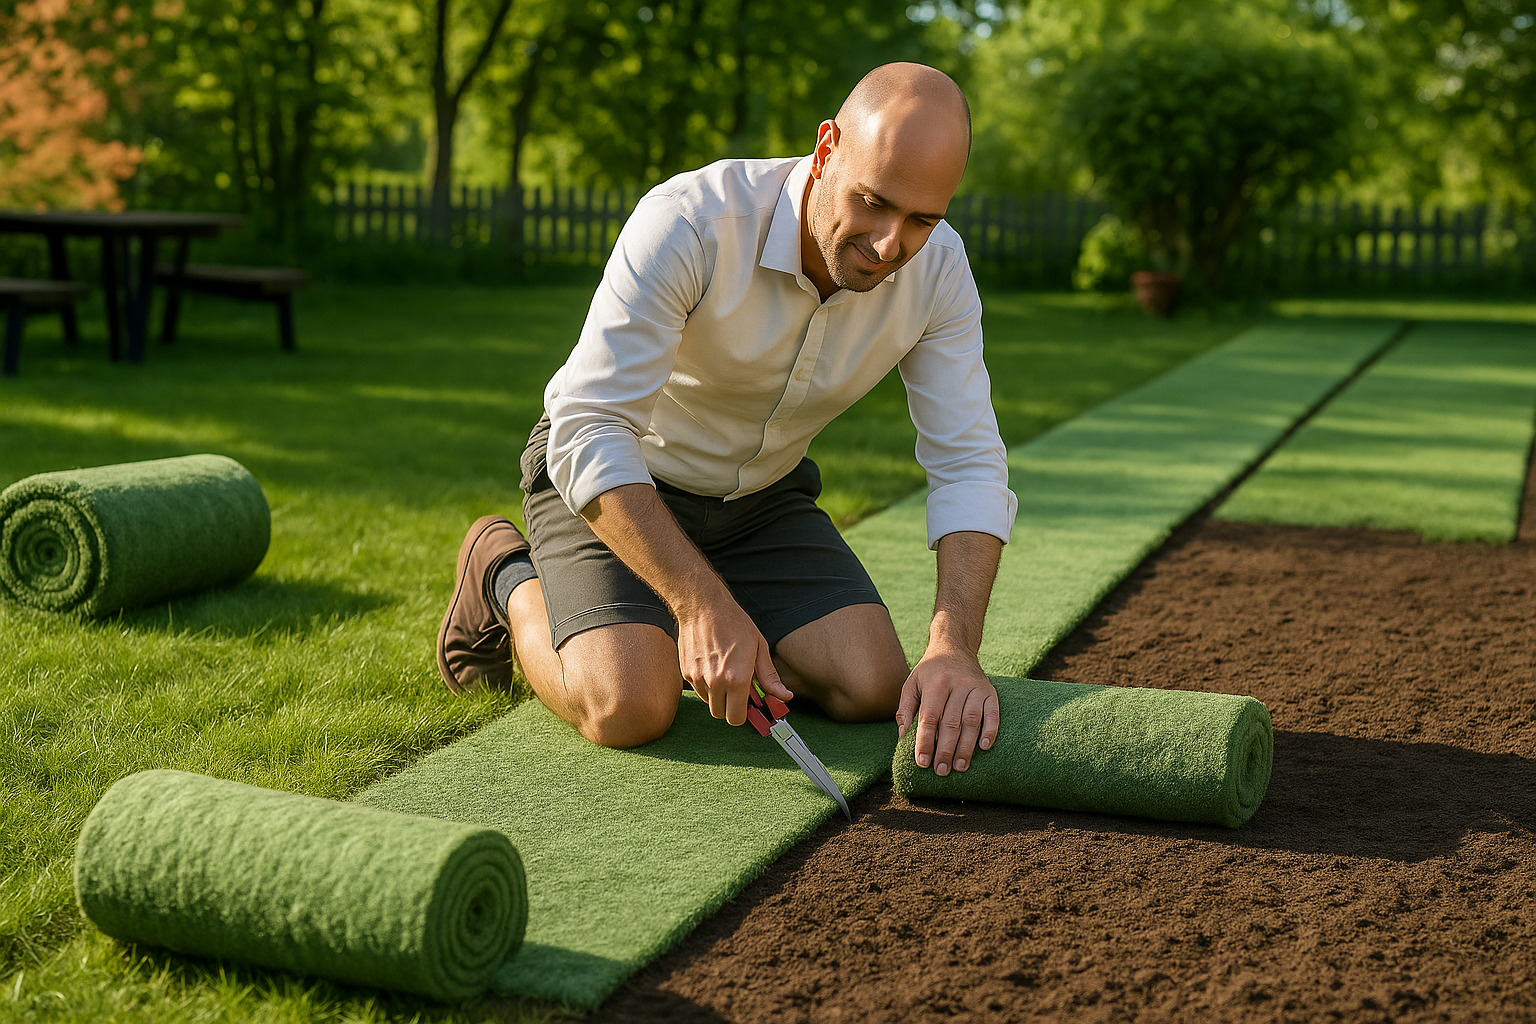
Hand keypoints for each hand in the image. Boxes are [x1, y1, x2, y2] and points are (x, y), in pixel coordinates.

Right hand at [676, 600, 793, 725]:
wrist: (703, 607)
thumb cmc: (734, 624)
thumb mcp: (759, 648)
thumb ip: (769, 677)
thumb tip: (784, 696)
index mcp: (737, 679)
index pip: (737, 718)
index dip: (744, 714)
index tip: (749, 704)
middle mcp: (716, 683)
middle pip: (722, 714)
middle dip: (731, 706)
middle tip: (738, 689)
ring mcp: (698, 679)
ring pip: (709, 703)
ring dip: (718, 696)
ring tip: (725, 673)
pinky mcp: (686, 673)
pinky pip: (698, 689)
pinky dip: (706, 685)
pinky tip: (712, 665)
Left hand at [895, 649, 998, 775]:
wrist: (954, 647)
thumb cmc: (929, 672)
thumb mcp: (911, 684)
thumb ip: (906, 710)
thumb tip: (903, 738)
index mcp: (934, 682)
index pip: (929, 718)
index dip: (925, 742)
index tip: (922, 762)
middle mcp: (957, 683)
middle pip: (951, 723)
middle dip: (945, 750)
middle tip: (941, 771)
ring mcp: (976, 687)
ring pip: (972, 721)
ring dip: (966, 747)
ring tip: (960, 767)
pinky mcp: (990, 690)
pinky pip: (993, 713)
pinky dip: (990, 731)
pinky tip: (983, 747)